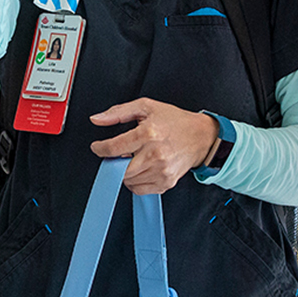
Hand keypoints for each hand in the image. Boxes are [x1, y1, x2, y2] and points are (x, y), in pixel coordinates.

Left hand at [89, 99, 220, 194]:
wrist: (200, 136)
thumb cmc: (173, 121)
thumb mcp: (145, 107)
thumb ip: (118, 113)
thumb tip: (97, 119)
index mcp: (148, 134)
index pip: (115, 148)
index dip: (101, 149)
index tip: (98, 148)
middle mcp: (155, 154)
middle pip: (120, 169)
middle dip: (113, 163)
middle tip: (117, 154)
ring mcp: (161, 171)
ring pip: (129, 181)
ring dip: (124, 172)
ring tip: (133, 158)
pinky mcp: (166, 182)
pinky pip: (140, 190)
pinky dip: (135, 182)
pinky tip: (141, 168)